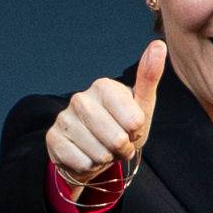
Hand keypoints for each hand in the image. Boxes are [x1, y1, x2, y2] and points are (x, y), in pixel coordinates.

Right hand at [45, 40, 166, 187]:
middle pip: (116, 140)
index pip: (134, 122)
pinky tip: (87, 156)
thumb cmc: (121, 125)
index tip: (130, 128)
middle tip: (117, 143)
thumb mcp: (141, 104)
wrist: (94, 149)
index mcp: (103, 86)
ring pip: (99, 154)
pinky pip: (82, 164)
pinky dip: (90, 167)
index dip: (136, 132)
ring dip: (106, 159)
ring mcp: (64, 118)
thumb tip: (159, 44)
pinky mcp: (52, 139)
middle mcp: (80, 98)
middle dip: (122, 148)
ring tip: (102, 149)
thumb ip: (149, 76)